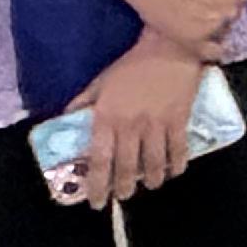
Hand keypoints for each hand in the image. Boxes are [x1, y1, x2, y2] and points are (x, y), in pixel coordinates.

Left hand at [74, 39, 207, 207]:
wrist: (169, 46)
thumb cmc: (132, 64)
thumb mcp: (101, 81)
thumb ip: (84, 102)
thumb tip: (67, 117)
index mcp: (108, 117)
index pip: (100, 160)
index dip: (97, 184)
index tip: (96, 201)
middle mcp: (131, 126)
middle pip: (127, 167)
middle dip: (124, 188)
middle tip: (123, 197)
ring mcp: (157, 125)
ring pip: (154, 164)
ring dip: (152, 180)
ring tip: (150, 185)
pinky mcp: (179, 120)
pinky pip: (179, 150)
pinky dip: (176, 165)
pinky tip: (174, 171)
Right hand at [127, 0, 246, 48]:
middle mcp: (230, 11)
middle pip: (232, 15)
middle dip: (221, 11)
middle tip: (201, 4)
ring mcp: (213, 28)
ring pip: (221, 32)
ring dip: (214, 28)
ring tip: (193, 18)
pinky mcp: (194, 40)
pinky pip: (212, 52)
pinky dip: (210, 50)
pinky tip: (201, 42)